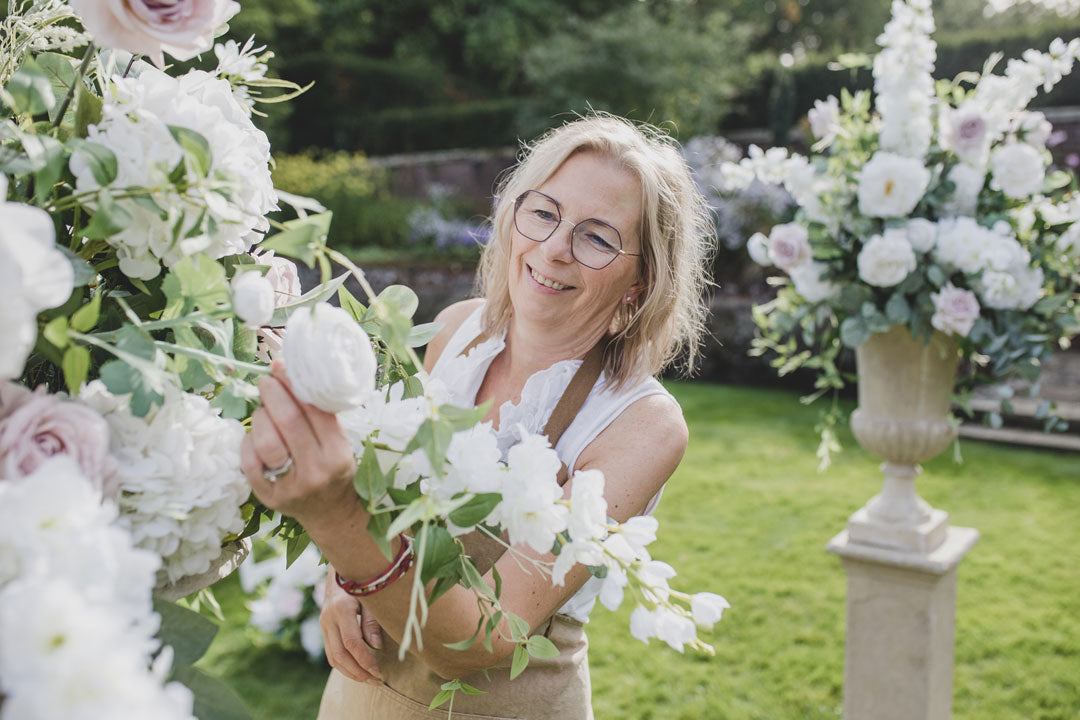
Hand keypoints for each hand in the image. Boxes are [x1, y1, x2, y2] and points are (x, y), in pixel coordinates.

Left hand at [240, 362, 358, 526]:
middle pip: (289, 423)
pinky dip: (248, 443)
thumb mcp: (340, 444)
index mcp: (337, 454)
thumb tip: (291, 377)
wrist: (331, 512)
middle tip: (266, 381)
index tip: (282, 367)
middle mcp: (316, 471)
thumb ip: (320, 417)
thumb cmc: (335, 470)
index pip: (315, 412)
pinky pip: (249, 462)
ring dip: (261, 418)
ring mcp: (291, 486)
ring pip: (266, 442)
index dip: (295, 386)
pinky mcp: (269, 497)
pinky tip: (254, 435)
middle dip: (273, 395)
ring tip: (263, 411)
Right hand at [320, 567, 383, 684]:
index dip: (365, 660)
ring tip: (369, 680)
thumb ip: (372, 622)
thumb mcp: (371, 597)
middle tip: (376, 681)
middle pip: (340, 655)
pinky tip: (357, 670)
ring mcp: (323, 624)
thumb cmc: (362, 582)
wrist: (341, 569)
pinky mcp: (323, 628)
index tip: (379, 672)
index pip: (352, 643)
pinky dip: (343, 665)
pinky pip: (331, 653)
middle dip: (358, 672)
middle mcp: (328, 618)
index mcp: (342, 609)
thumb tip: (375, 648)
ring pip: (332, 657)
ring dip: (350, 672)